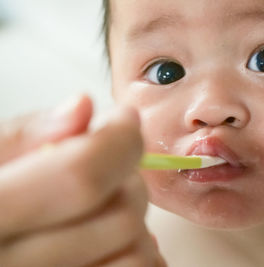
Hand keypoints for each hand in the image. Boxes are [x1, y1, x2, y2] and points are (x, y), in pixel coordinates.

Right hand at [0, 95, 165, 266]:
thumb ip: (20, 137)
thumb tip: (82, 107)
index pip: (83, 179)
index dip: (119, 141)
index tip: (125, 121)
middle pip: (121, 217)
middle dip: (127, 179)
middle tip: (108, 166)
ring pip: (137, 256)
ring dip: (134, 221)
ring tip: (103, 206)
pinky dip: (135, 252)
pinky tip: (110, 241)